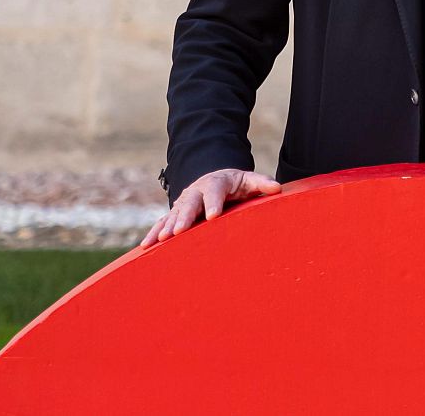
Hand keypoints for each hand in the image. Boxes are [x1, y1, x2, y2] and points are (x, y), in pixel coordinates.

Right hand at [139, 168, 279, 247]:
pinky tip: (146, 246)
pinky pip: (162, 222)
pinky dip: (154, 233)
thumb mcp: (249, 180)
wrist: (214, 179)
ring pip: (173, 214)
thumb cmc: (235, 184)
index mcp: (216, 183)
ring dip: (166, 227)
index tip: (213, 216)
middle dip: (184, 217)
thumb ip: (261, 183)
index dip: (214, 203)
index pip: (215, 192)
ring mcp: (184, 202)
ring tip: (160, 240)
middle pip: (189, 203)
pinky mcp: (175, 213)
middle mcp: (196, 192)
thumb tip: (277, 188)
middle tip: (180, 231)